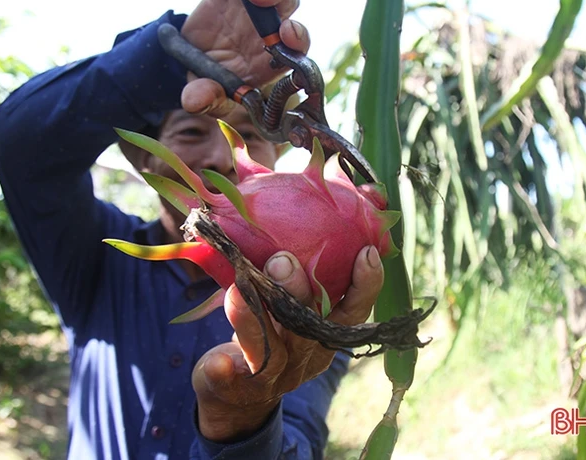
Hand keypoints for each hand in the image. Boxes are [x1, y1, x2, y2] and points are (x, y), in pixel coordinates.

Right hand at [179, 0, 308, 116]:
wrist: (195, 63)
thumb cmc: (215, 83)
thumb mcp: (209, 94)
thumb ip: (208, 97)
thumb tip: (193, 100)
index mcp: (275, 57)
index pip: (297, 45)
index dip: (296, 37)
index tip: (286, 34)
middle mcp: (272, 27)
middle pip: (288, 4)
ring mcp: (254, 2)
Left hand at [192, 245, 384, 442]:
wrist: (236, 395)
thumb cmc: (269, 329)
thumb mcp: (290, 302)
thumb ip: (300, 261)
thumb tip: (326, 191)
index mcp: (325, 334)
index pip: (353, 311)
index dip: (363, 285)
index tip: (366, 252)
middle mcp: (306, 355)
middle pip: (310, 327)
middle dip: (299, 292)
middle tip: (281, 259)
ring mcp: (275, 374)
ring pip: (271, 348)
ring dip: (254, 317)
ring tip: (238, 289)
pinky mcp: (239, 387)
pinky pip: (232, 379)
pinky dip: (226, 369)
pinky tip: (219, 360)